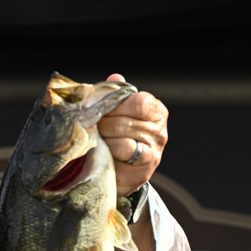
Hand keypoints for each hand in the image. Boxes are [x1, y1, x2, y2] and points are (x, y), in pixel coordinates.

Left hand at [98, 73, 168, 195]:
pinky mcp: (147, 163)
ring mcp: (155, 146)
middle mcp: (159, 127)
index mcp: (155, 109)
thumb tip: (114, 77)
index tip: (97, 109)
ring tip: (97, 139)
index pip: (138, 101)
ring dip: (104, 136)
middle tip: (91, 127)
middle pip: (125, 118)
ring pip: (123, 133)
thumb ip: (115, 96)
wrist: (120, 173)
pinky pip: (125, 149)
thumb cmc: (117, 139)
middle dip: (103, 122)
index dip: (114, 104)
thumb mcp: (116, 115)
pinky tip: (104, 150)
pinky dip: (110, 148)